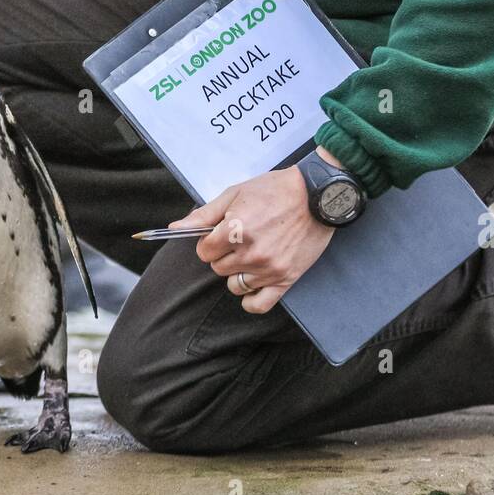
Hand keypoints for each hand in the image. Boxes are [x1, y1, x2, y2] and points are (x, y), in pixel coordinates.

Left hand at [168, 147, 344, 312]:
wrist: (317, 194)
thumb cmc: (276, 189)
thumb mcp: (236, 193)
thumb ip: (204, 214)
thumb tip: (176, 229)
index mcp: (235, 229)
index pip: (204, 252)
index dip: (209, 242)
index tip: (219, 235)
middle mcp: (251, 252)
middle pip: (218, 269)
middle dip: (223, 255)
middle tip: (240, 240)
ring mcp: (269, 269)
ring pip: (235, 285)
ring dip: (238, 272)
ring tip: (252, 254)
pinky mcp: (286, 279)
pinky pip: (258, 305)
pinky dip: (251, 299)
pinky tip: (253, 283)